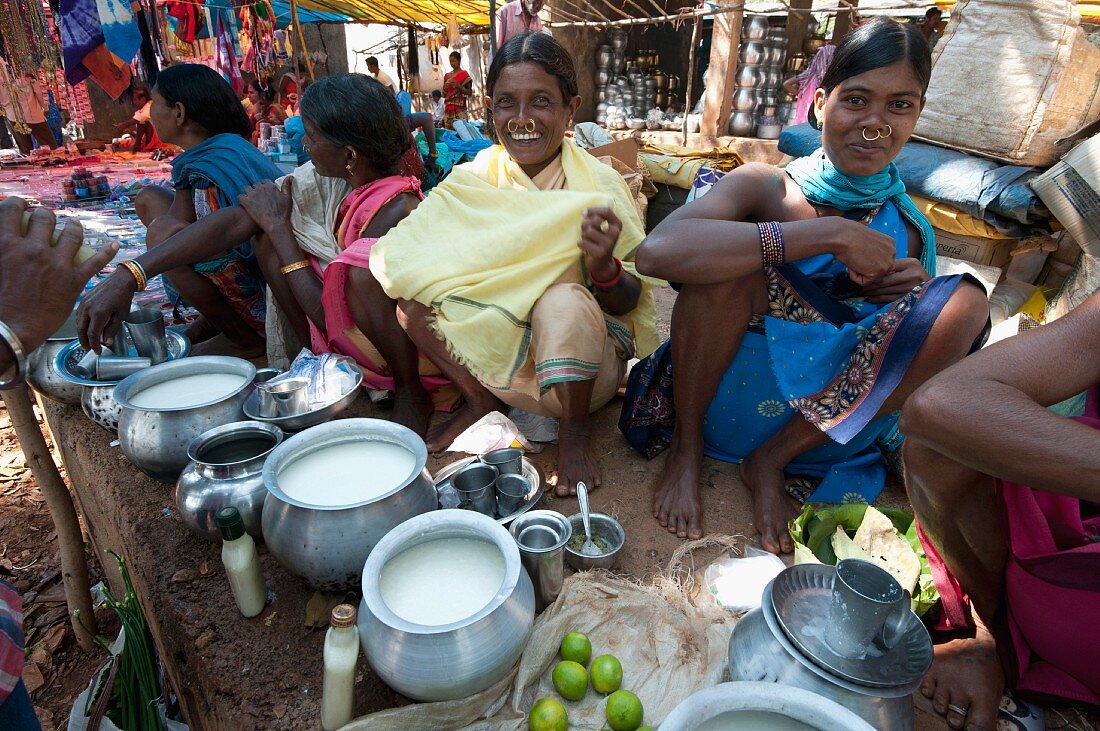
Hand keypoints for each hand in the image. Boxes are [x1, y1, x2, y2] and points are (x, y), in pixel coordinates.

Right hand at [0, 198, 117, 351]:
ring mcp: (56, 264)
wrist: (11, 328)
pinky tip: (115, 244)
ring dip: (74, 227)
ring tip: (74, 226)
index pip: (12, 210)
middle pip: (45, 218)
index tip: (22, 207)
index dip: (18, 205)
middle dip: (47, 216)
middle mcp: (33, 249)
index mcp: (6, 244)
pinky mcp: (73, 280)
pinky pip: (96, 261)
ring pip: (72, 233)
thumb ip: (0, 249)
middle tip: (47, 221)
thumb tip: (4, 242)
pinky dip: (108, 251)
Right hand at [77, 270, 138, 352]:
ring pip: (78, 323)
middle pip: (81, 330)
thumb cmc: (123, 297)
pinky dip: (81, 323)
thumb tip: (107, 342)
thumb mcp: (121, 315)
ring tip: (87, 340)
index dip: (94, 345)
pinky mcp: (83, 299)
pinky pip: (79, 314)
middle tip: (89, 348)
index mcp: (98, 314)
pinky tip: (86, 327)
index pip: (92, 334)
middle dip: (84, 341)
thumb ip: (112, 329)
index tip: (97, 351)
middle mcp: (88, 308)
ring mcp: (84, 303)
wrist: (120, 279)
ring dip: (81, 333)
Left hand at [238, 178, 292, 232]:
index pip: (264, 181)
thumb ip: (287, 186)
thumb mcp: (288, 198)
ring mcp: (252, 194)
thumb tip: (290, 176)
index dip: (264, 187)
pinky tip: (244, 204)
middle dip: (256, 190)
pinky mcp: (246, 202)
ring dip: (248, 193)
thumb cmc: (283, 212)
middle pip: (254, 185)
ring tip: (250, 201)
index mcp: (270, 186)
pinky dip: (241, 199)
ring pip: (246, 189)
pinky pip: (239, 196)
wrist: (276, 224)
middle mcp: (260, 188)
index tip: (265, 193)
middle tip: (258, 199)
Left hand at [579, 207, 621, 281]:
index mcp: (617, 225)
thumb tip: (584, 213)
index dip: (593, 210)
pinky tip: (586, 249)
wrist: (602, 264)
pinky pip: (583, 242)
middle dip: (586, 225)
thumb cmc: (598, 241)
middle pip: (595, 220)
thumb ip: (595, 218)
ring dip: (583, 236)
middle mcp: (615, 233)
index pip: (607, 211)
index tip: (584, 213)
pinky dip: (581, 244)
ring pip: (588, 231)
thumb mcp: (600, 228)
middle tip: (587, 233)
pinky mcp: (600, 253)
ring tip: (588, 241)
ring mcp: (608, 244)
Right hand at [828, 217, 896, 285]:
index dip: (867, 261)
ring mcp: (887, 263)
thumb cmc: (848, 235)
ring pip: (872, 278)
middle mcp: (892, 252)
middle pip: (880, 271)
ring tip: (853, 261)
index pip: (882, 261)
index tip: (858, 254)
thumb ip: (873, 251)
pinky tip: (851, 265)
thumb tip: (869, 263)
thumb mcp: (866, 241)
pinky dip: (854, 276)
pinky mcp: (879, 272)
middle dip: (865, 269)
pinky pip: (864, 282)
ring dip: (859, 273)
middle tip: (855, 259)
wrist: (843, 236)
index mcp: (890, 243)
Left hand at [860, 257, 929, 302]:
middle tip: (858, 285)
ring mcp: (911, 288)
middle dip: (869, 284)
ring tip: (861, 292)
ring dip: (871, 292)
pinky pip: (889, 299)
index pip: (887, 267)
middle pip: (885, 280)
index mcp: (911, 264)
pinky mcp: (909, 299)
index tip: (862, 273)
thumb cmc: (917, 274)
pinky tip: (870, 298)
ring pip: (885, 291)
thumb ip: (894, 266)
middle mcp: (912, 275)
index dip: (873, 271)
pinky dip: (878, 299)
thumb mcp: (909, 265)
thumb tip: (873, 268)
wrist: (934, 288)